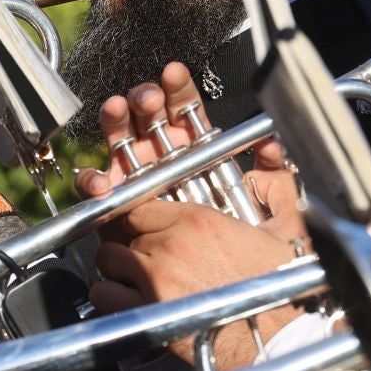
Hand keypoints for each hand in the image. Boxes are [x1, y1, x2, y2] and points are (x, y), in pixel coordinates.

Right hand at [75, 63, 303, 241]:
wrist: (214, 296)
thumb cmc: (240, 254)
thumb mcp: (272, 214)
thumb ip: (277, 177)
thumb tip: (274, 145)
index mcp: (195, 151)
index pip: (186, 112)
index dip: (179, 90)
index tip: (174, 74)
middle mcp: (163, 160)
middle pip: (148, 118)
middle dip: (145, 100)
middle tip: (148, 98)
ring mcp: (135, 180)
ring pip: (119, 142)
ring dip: (115, 123)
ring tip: (116, 110)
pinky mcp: (112, 207)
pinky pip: (96, 189)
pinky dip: (93, 180)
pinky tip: (103, 180)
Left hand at [87, 199, 298, 366]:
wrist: (276, 335)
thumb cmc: (277, 288)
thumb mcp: (265, 233)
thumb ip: (241, 211)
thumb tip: (254, 192)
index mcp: (197, 218)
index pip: (139, 207)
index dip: (135, 221)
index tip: (137, 231)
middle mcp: (171, 242)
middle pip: (122, 234)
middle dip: (129, 247)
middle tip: (142, 262)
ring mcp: (155, 276)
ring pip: (108, 260)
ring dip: (116, 270)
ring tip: (133, 282)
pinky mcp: (146, 310)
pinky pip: (103, 294)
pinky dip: (108, 298)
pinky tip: (126, 302)